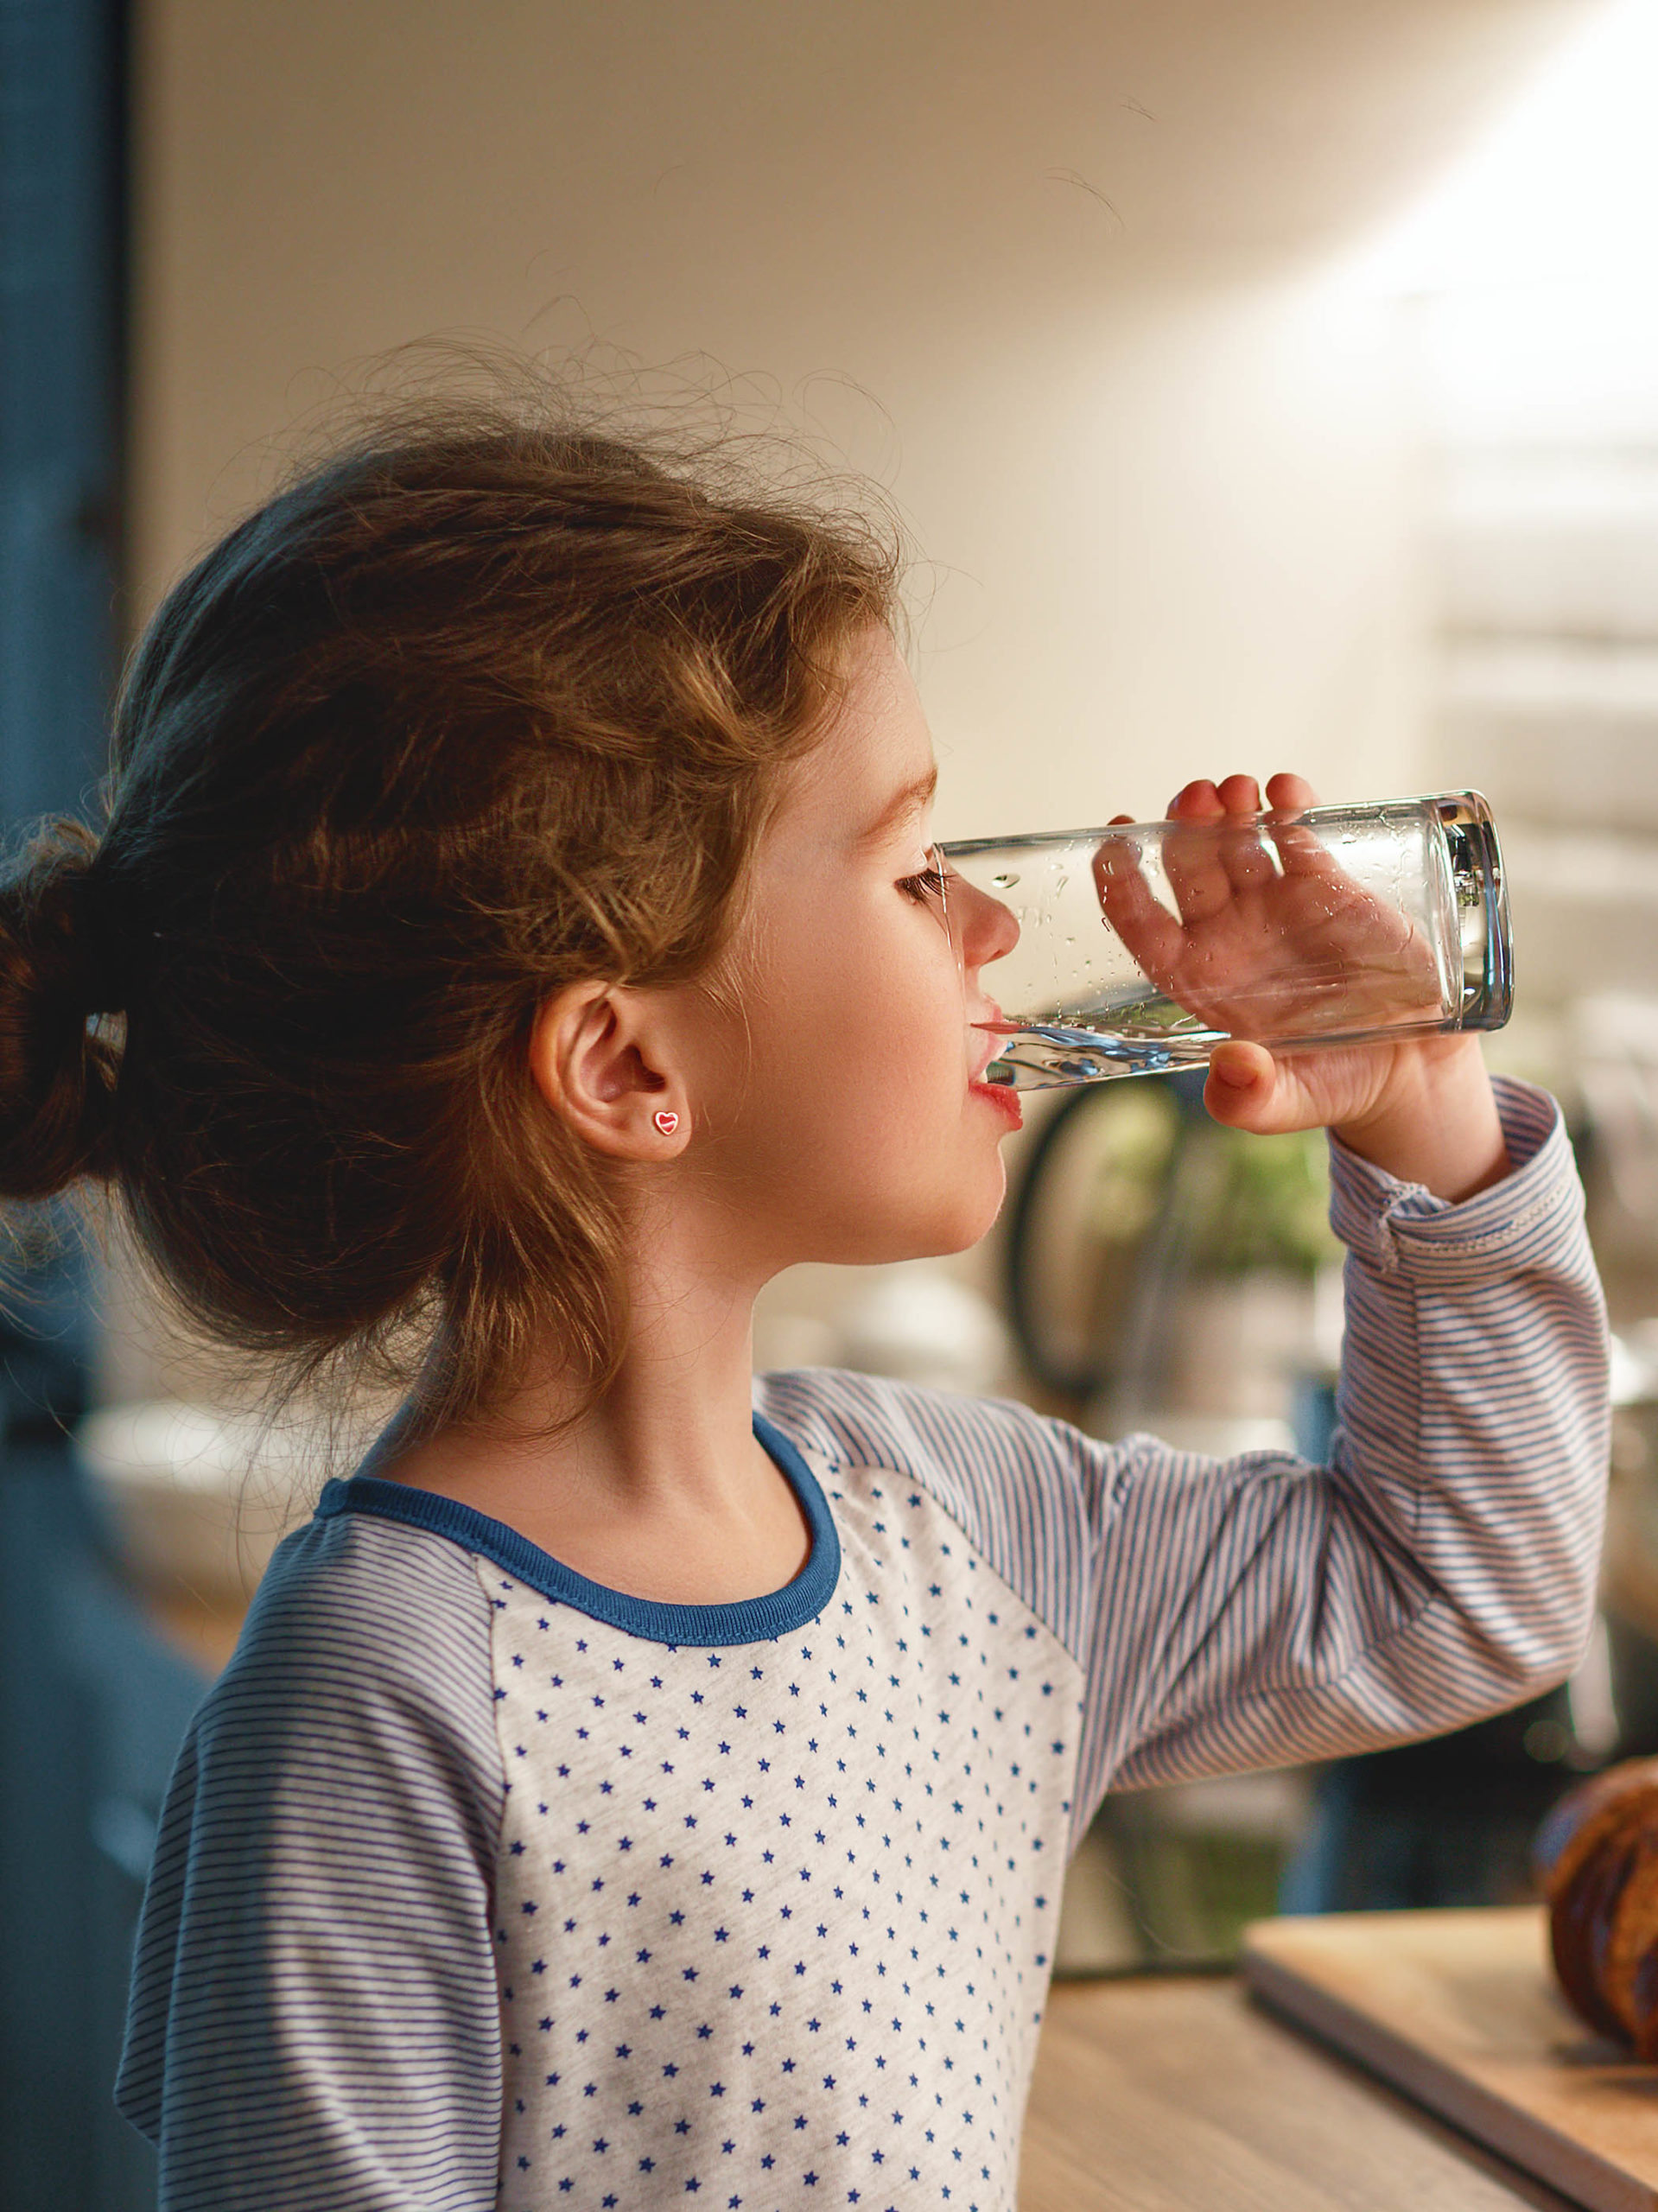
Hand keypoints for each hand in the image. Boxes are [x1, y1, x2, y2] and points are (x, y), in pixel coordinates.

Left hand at [1097, 773, 1509, 1200]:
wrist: (1409, 1067)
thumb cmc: (1335, 1084)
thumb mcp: (1289, 1102)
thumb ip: (1252, 1099)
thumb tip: (1231, 1070)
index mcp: (1202, 979)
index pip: (1144, 925)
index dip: (1121, 884)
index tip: (1113, 841)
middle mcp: (1230, 935)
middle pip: (1188, 868)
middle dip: (1183, 829)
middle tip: (1193, 799)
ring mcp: (1276, 904)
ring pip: (1236, 841)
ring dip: (1229, 808)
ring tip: (1236, 790)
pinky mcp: (1328, 886)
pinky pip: (1297, 836)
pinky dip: (1290, 808)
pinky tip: (1286, 790)